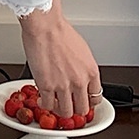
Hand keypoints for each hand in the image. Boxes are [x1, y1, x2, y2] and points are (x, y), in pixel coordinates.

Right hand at [18, 0, 100, 116]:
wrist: (45, 26)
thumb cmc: (60, 32)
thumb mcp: (82, 51)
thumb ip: (82, 67)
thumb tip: (78, 74)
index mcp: (92, 72)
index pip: (96, 98)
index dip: (87, 102)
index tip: (82, 102)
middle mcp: (80, 81)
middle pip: (82, 109)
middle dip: (74, 109)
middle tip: (66, 105)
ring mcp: (63, 86)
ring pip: (65, 112)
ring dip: (59, 110)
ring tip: (53, 104)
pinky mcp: (46, 86)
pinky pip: (47, 105)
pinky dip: (44, 105)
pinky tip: (41, 100)